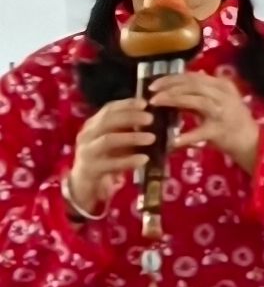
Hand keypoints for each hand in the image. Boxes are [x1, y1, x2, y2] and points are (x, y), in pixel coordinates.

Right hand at [64, 97, 154, 216]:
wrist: (83, 184)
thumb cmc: (105, 159)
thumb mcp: (116, 142)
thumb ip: (129, 130)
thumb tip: (156, 119)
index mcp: (93, 125)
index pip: (108, 109)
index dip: (126, 104)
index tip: (145, 103)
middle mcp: (87, 135)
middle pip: (107, 121)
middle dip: (130, 117)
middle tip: (151, 119)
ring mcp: (87, 152)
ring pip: (108, 140)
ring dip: (132, 137)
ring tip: (152, 138)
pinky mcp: (90, 169)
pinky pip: (111, 163)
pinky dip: (128, 160)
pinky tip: (144, 159)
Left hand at [143, 71, 259, 173]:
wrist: (252, 142)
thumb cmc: (232, 120)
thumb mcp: (219, 101)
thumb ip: (200, 93)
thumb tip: (174, 87)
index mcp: (222, 85)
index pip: (194, 76)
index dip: (172, 78)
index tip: (154, 84)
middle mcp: (224, 95)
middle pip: (193, 84)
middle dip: (169, 86)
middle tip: (151, 92)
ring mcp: (223, 112)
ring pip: (196, 100)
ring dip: (173, 99)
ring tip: (156, 103)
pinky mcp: (220, 130)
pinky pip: (200, 131)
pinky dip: (186, 136)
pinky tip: (173, 140)